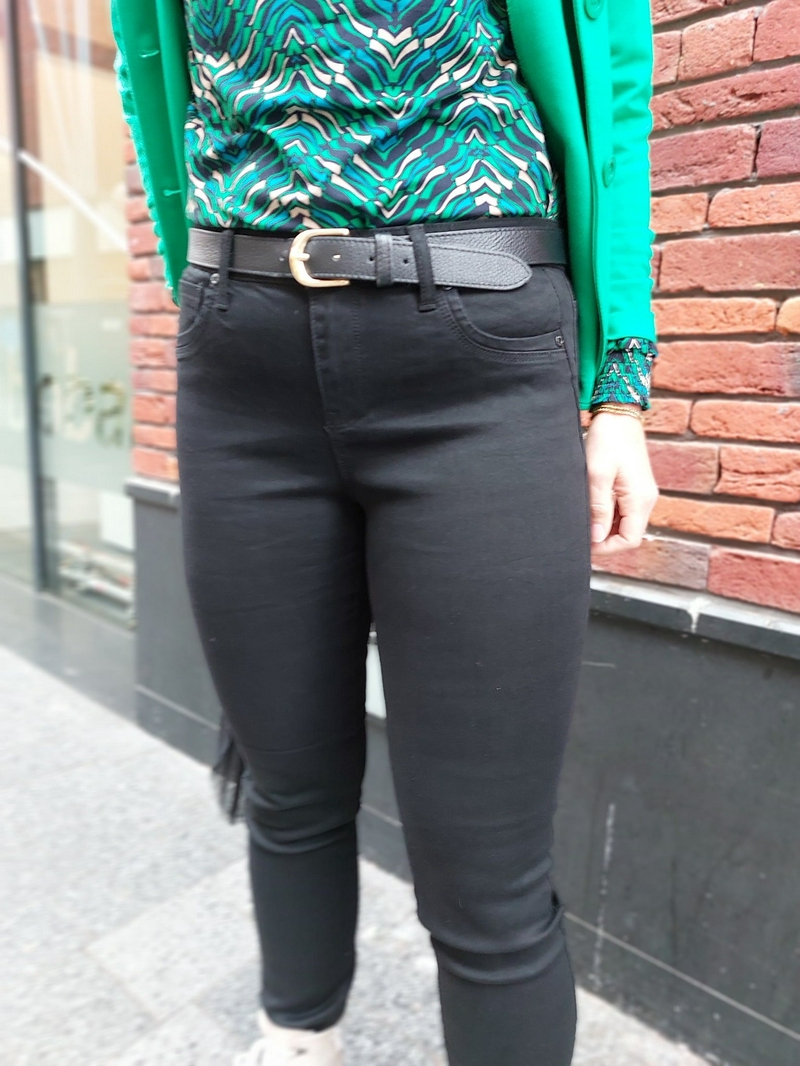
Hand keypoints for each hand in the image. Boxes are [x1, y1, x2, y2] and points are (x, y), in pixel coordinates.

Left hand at [584, 410, 658, 555]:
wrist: (618, 414)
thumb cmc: (607, 440)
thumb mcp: (597, 475)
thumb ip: (598, 508)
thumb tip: (596, 537)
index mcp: (640, 500)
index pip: (630, 540)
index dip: (607, 548)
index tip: (584, 544)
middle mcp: (646, 500)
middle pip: (628, 535)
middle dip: (605, 540)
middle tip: (580, 534)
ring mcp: (642, 494)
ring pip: (626, 524)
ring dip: (606, 528)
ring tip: (584, 521)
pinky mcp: (635, 487)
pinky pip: (624, 511)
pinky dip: (609, 516)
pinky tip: (592, 509)